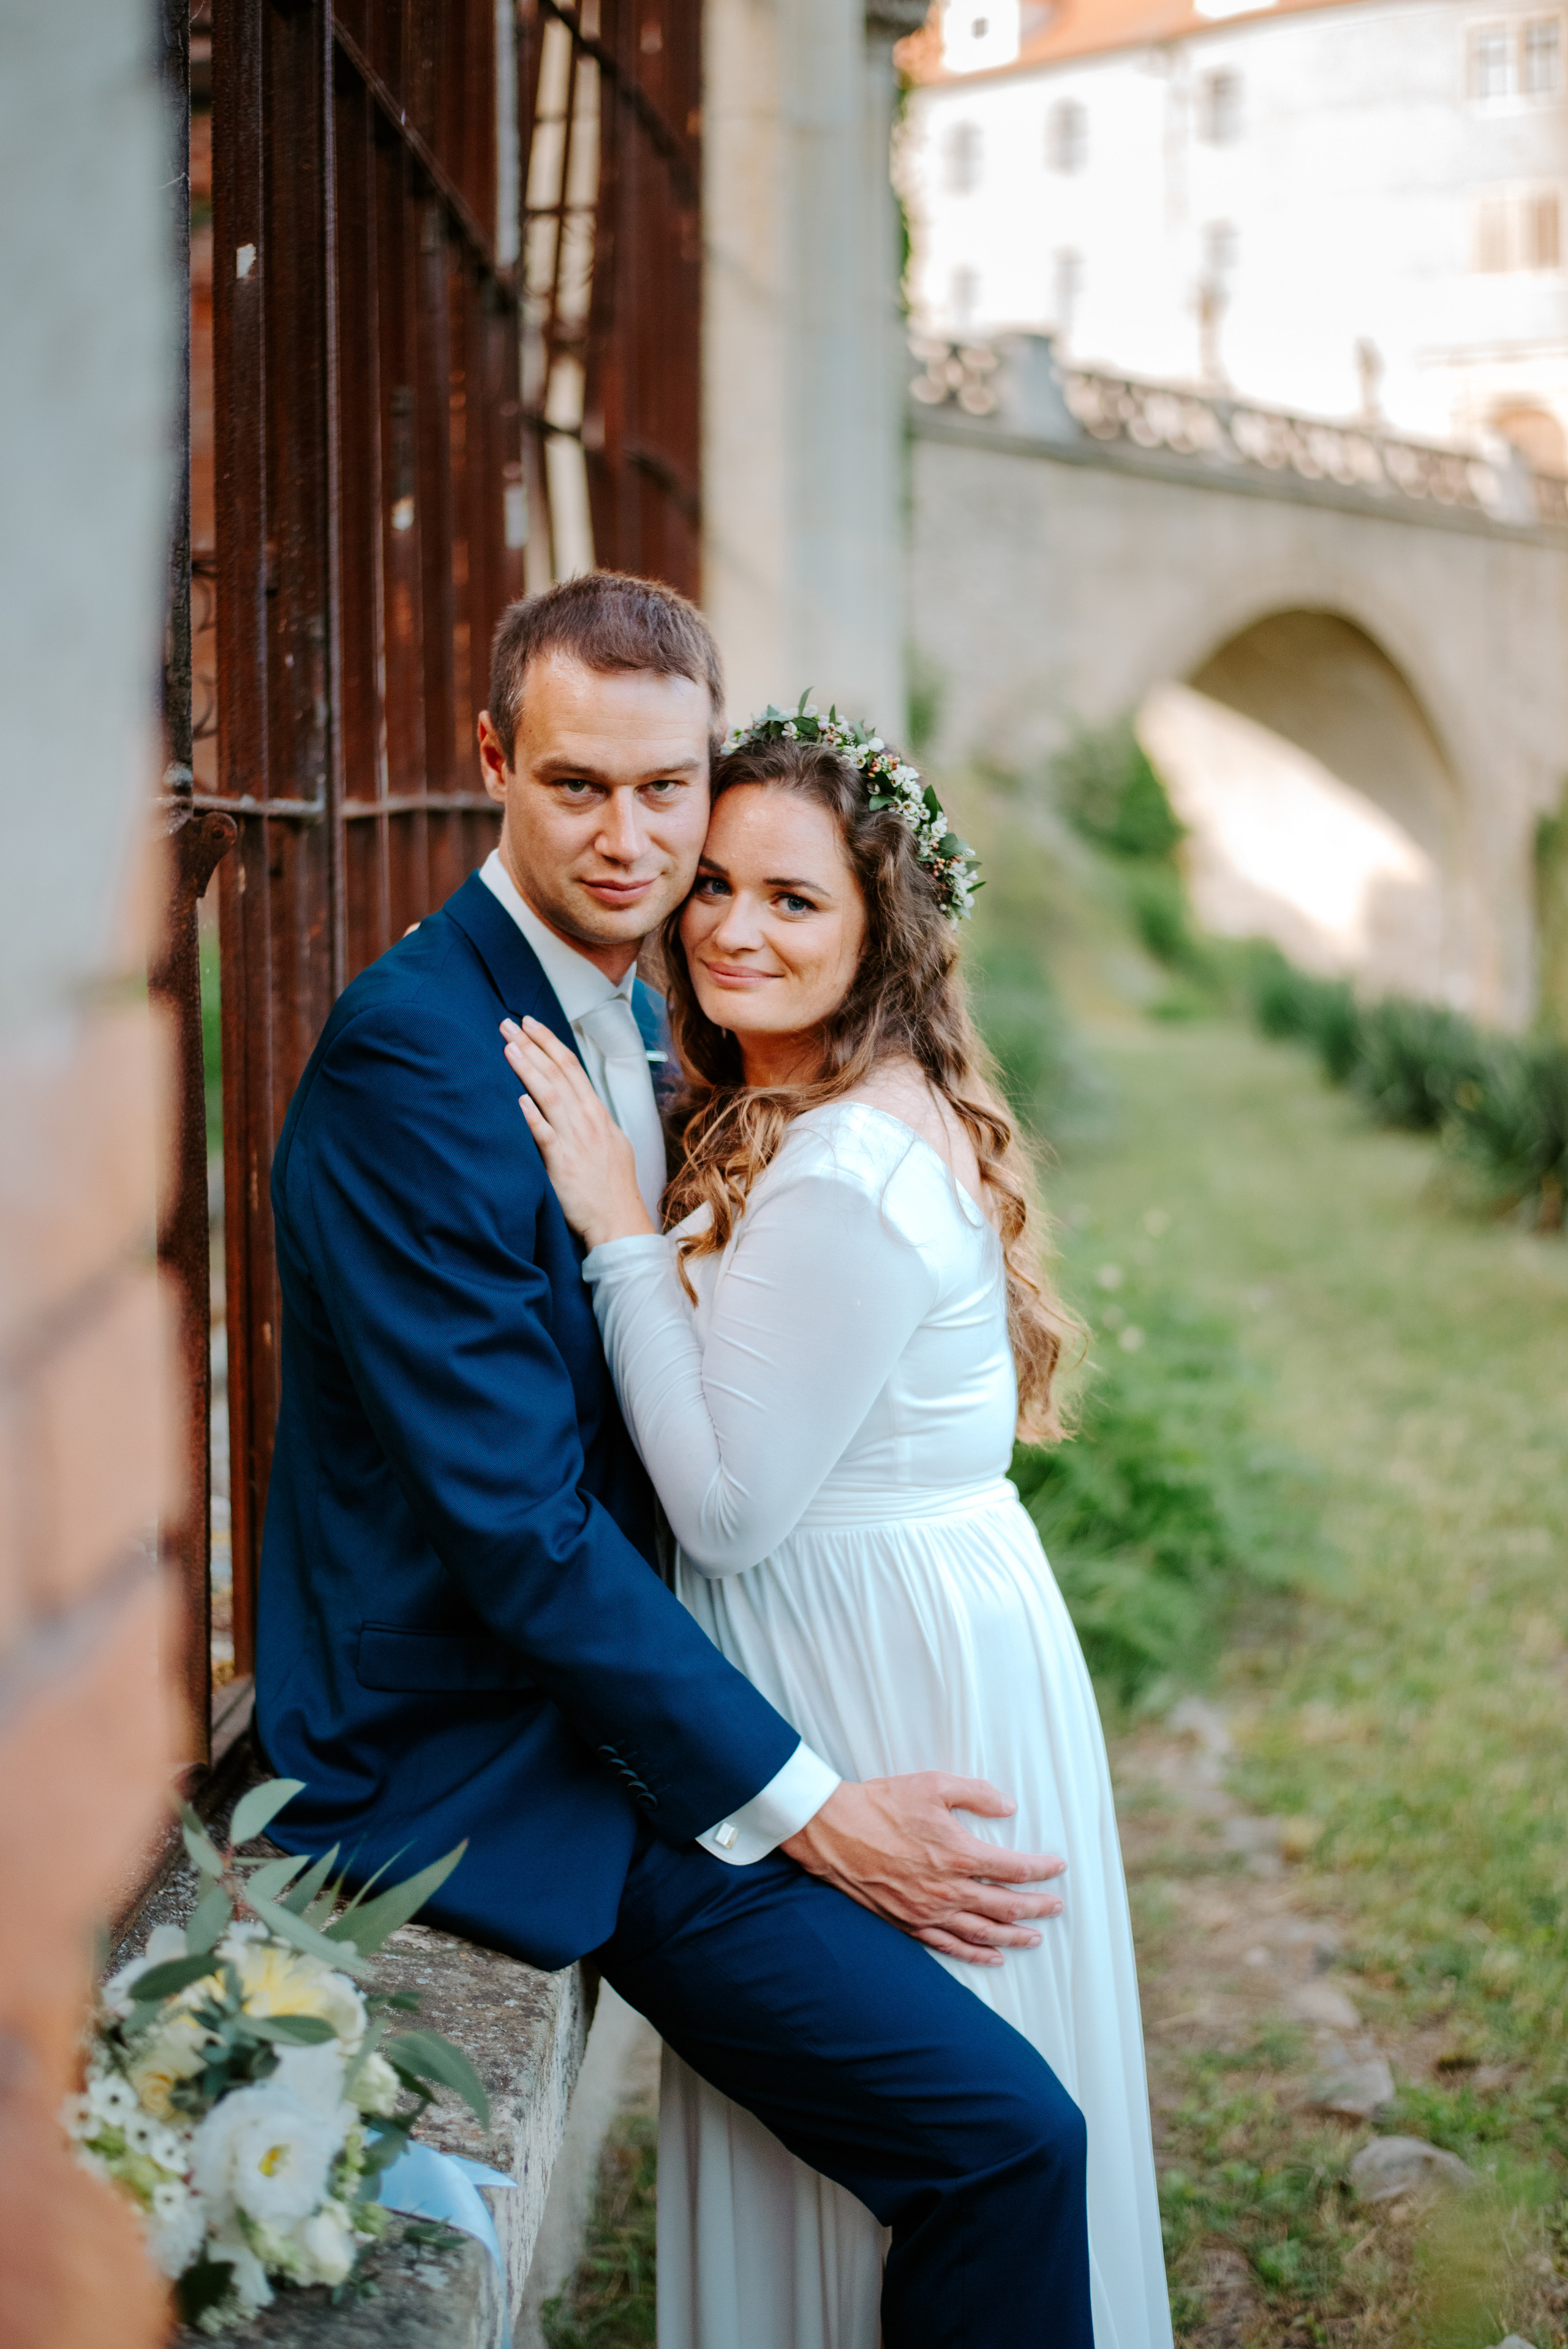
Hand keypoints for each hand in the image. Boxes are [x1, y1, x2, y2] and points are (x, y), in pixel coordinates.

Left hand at [500, 1017, 654, 1248]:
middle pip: (558, 1072)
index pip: (571, 1067)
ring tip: (507, 1047)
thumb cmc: (611, 1187)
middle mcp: (587, 1120)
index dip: (549, 1042)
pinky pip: (545, 1135)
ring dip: (528, 1068)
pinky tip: (518, 1098)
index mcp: (597, 1113)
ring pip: (550, 1095)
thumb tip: (578, 1103)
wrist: (618, 1221)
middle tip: (507, 1023)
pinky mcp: (563, 1164)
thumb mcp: (611, 1144)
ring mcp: (576, 1140)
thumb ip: (592, 1121)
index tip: (529, 1024)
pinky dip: (532, 1115)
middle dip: (532, 1044)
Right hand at [781, 1774, 1065, 1966]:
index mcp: (958, 1854)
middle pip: (1005, 1907)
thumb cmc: (882, 1804)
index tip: (1057, 1867)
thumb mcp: (933, 1784)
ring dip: (1013, 1937)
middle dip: (1037, 1908)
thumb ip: (977, 1794)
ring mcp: (928, 1911)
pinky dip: (975, 1953)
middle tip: (1056, 1906)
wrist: (834, 1830)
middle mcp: (948, 1889)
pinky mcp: (908, 1922)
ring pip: (982, 1932)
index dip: (1041, 1870)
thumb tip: (1009, 1807)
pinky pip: (950, 1945)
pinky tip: (992, 1956)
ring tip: (1035, 1938)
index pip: (1013, 1869)